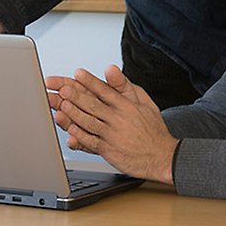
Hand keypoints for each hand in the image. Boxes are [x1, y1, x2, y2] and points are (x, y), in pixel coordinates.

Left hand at [46, 65, 177, 184]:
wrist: (163, 156)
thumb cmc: (153, 129)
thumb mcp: (144, 102)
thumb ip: (124, 86)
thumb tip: (111, 69)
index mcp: (126, 106)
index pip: (105, 90)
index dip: (90, 81)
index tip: (78, 73)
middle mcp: (118, 119)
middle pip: (94, 105)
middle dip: (76, 96)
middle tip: (63, 89)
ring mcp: (112, 135)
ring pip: (90, 123)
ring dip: (75, 114)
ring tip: (62, 106)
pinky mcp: (109, 150)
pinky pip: (92, 142)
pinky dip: (80, 136)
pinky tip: (71, 131)